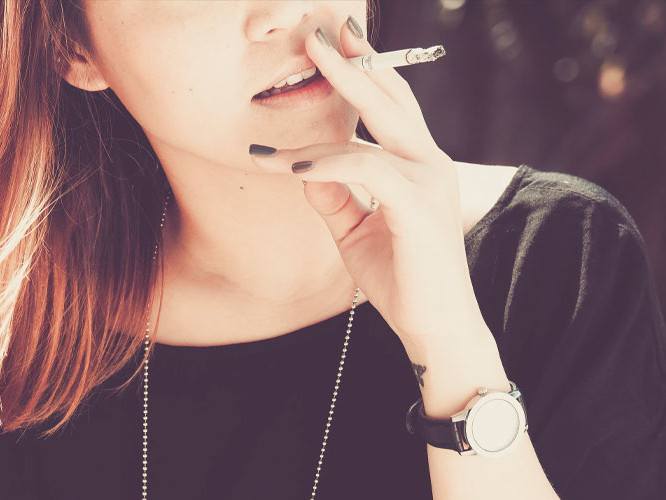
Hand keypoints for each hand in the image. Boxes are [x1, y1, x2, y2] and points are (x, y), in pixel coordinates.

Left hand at [251, 20, 488, 348]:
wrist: (433, 328)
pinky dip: (328, 162)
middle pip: (392, 99)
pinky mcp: (417, 207)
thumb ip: (334, 197)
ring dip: (338, 94)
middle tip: (322, 29)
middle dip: (358, 59)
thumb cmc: (401, 279)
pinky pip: (366, 170)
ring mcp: (428, 182)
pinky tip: (294, 166)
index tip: (336, 46)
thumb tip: (304, 166)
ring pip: (378, 126)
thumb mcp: (356, 232)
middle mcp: (428, 165)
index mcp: (418, 168)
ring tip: (307, 61)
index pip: (393, 109)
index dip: (367, 74)